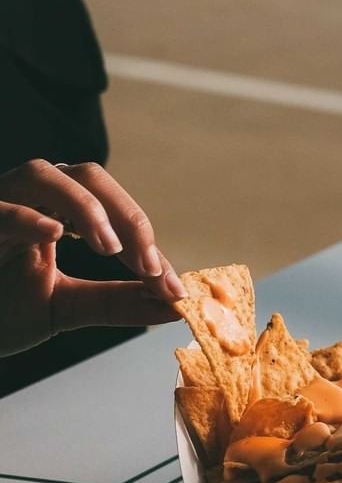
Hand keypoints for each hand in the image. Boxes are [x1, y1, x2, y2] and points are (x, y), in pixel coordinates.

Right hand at [0, 159, 185, 354]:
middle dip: (126, 218)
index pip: (113, 207)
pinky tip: (53, 233)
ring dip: (85, 207)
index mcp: (57, 207)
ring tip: (109, 247)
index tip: (171, 286)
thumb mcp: (65, 307)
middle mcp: (29, 194)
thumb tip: (175, 306)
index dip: (146, 242)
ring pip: (44, 175)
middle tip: (148, 266)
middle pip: (88, 177)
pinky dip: (25, 217)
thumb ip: (117, 302)